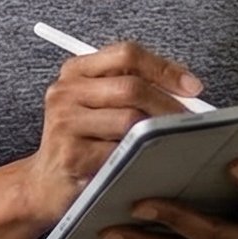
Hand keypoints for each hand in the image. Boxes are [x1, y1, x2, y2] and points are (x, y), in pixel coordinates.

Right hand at [17, 40, 202, 226]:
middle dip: (168, 104)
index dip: (164, 68)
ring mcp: (65, 123)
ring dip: (159, 132)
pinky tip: (151, 161)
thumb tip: (187, 92)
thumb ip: (132, 89)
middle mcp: (65, 92)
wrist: (45, 183)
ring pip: (129, 120)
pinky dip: (142, 156)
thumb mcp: (97, 105)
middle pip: (131, 87)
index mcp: (75, 71)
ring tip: (174, 140)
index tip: (192, 87)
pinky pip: (121, 152)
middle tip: (190, 121)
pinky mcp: (72, 155)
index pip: (126, 55)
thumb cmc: (82, 142)